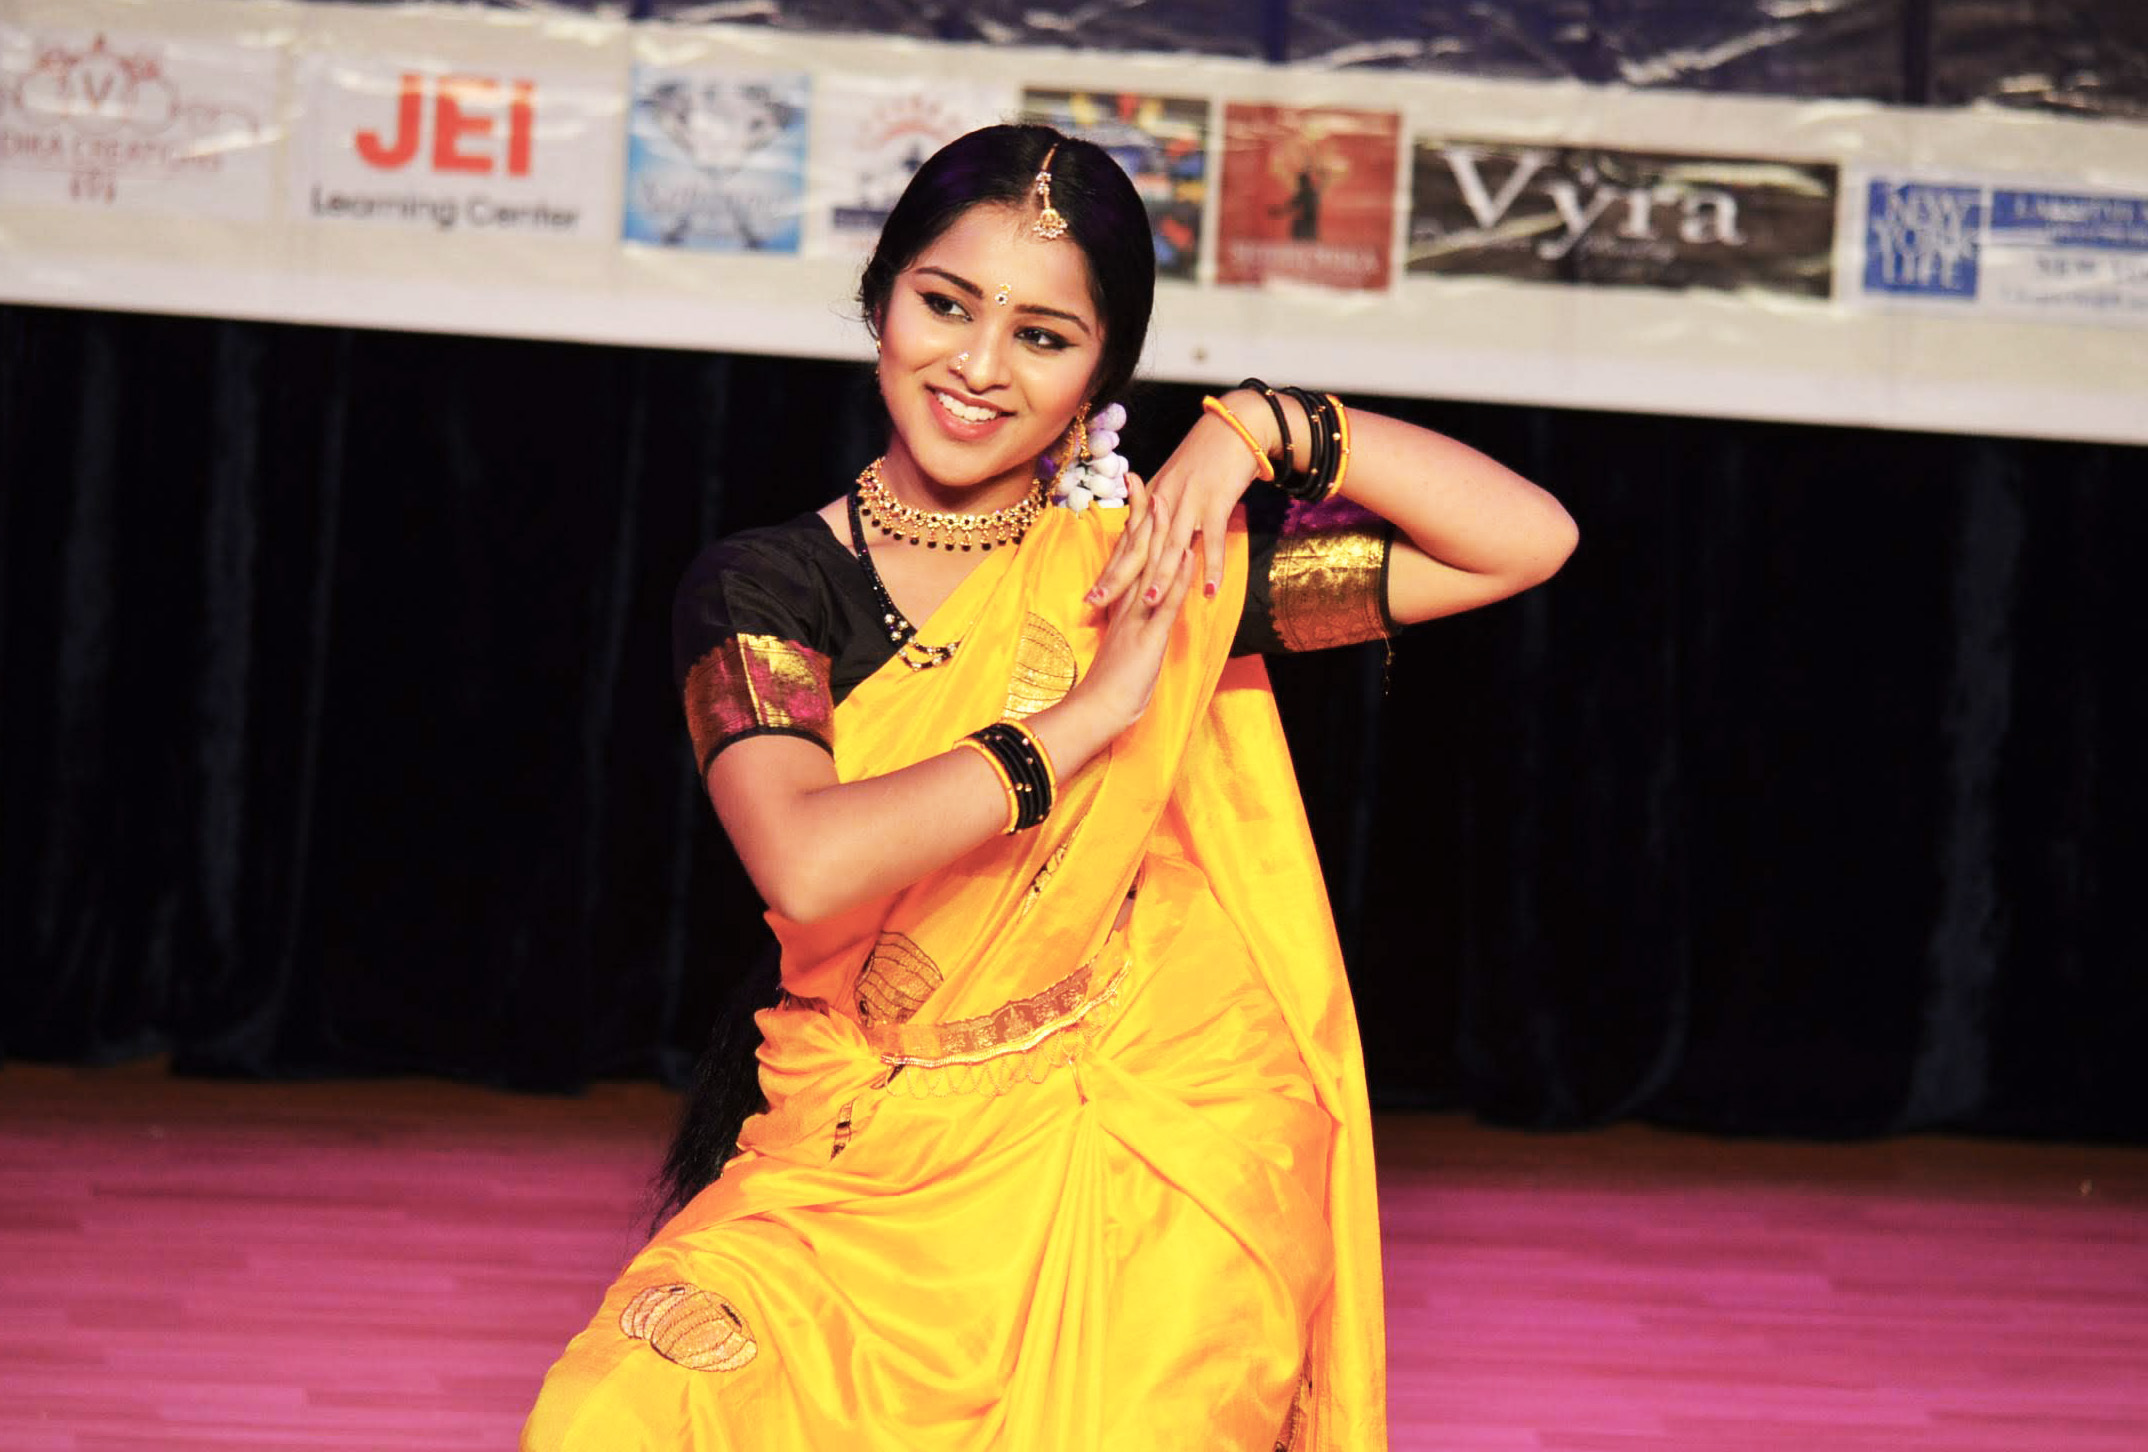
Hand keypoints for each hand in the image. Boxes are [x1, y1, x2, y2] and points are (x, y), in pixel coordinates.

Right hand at [1068, 473, 1200, 732]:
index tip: (1134, 493)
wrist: (1098, 710)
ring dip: (1160, 535)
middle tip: (1142, 478)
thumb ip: (1125, 624)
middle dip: (1142, 514)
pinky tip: (1185, 553)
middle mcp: (1127, 605)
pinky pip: (1164, 601)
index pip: (1127, 556)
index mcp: (1122, 605)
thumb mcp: (1121, 648)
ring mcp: (1138, 618)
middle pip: (1136, 552)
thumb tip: (1128, 608)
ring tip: (1166, 500)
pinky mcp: (1149, 636)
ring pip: (1150, 569)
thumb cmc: (1110, 687)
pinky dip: (1175, 576)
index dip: (1132, 523)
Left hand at [1088, 395, 1269, 605]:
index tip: (1092, 594)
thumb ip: (1160, 508)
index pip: (1127, 540)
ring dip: (1161, 575)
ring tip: (1148, 603)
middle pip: (1139, 546)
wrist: (1234, 426)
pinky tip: (1208, 591)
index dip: (1110, 567)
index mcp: (1153, 497)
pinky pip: (1213, 539)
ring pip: (1171, 544)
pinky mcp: (1216, 502)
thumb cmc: (1205, 455)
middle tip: (1097, 603)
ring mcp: (1190, 502)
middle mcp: (1164, 500)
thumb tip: (1146, 532)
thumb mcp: (1175, 481)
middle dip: (1118, 577)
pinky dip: (1211, 565)